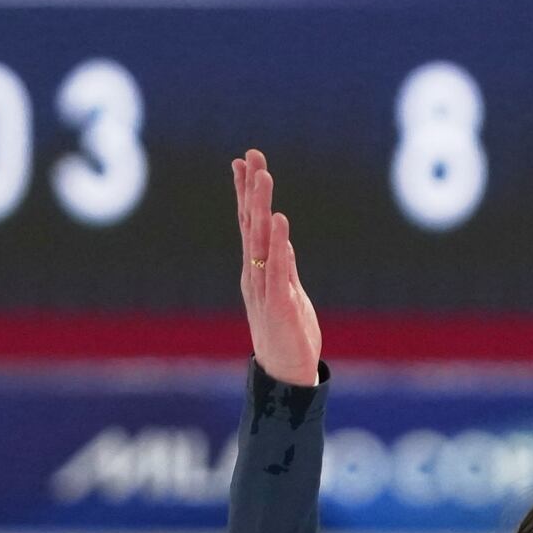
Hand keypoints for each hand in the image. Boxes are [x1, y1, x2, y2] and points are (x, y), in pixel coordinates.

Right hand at [234, 149, 322, 386]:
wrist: (285, 376)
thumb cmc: (287, 335)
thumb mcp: (288, 293)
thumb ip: (284, 266)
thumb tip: (283, 238)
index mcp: (256, 270)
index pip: (248, 224)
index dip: (245, 192)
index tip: (244, 161)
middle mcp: (255, 274)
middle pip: (250, 225)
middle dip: (251, 189)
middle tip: (252, 156)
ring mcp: (264, 288)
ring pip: (260, 240)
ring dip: (260, 206)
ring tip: (263, 176)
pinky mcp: (279, 303)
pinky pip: (278, 268)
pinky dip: (278, 243)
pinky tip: (278, 219)